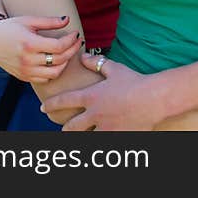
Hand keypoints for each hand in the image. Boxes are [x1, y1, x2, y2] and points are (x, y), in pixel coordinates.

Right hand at [0, 15, 81, 82]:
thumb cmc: (10, 28)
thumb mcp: (28, 20)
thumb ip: (49, 22)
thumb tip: (67, 19)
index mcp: (29, 44)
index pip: (58, 46)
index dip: (71, 40)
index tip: (75, 34)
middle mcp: (27, 60)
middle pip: (59, 59)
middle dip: (73, 50)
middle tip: (78, 41)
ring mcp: (25, 70)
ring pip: (54, 73)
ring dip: (66, 63)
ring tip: (68, 52)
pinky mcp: (23, 77)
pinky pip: (45, 79)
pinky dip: (54, 72)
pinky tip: (57, 61)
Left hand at [41, 53, 162, 130]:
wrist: (154, 98)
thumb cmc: (135, 81)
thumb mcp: (115, 69)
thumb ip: (96, 63)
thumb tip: (83, 56)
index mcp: (91, 96)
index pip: (64, 101)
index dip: (51, 104)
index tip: (42, 108)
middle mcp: (94, 114)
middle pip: (71, 127)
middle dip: (65, 128)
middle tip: (64, 128)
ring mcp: (105, 128)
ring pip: (85, 137)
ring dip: (83, 135)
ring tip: (81, 135)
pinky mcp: (116, 137)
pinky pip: (102, 142)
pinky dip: (100, 138)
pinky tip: (102, 136)